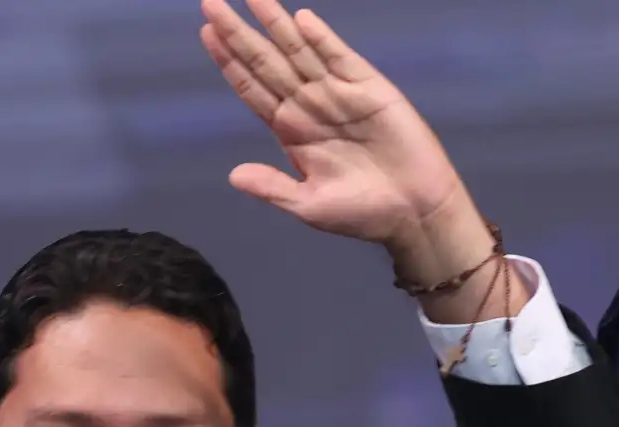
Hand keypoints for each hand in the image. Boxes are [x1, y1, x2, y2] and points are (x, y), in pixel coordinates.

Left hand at [199, 0, 471, 251]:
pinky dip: (322, 40)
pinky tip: (301, 21)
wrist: (412, 213)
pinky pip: (340, 59)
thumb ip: (272, 187)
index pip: (252, 88)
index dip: (229, 61)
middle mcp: (308, 105)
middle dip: (239, 33)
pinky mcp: (369, 89)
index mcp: (289, 130)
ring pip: (298, 52)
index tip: (205, 34)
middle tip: (210, 4)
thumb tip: (234, 175)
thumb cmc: (361, 213)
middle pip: (266, 62)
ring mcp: (337, 93)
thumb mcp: (308, 205)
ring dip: (275, 24)